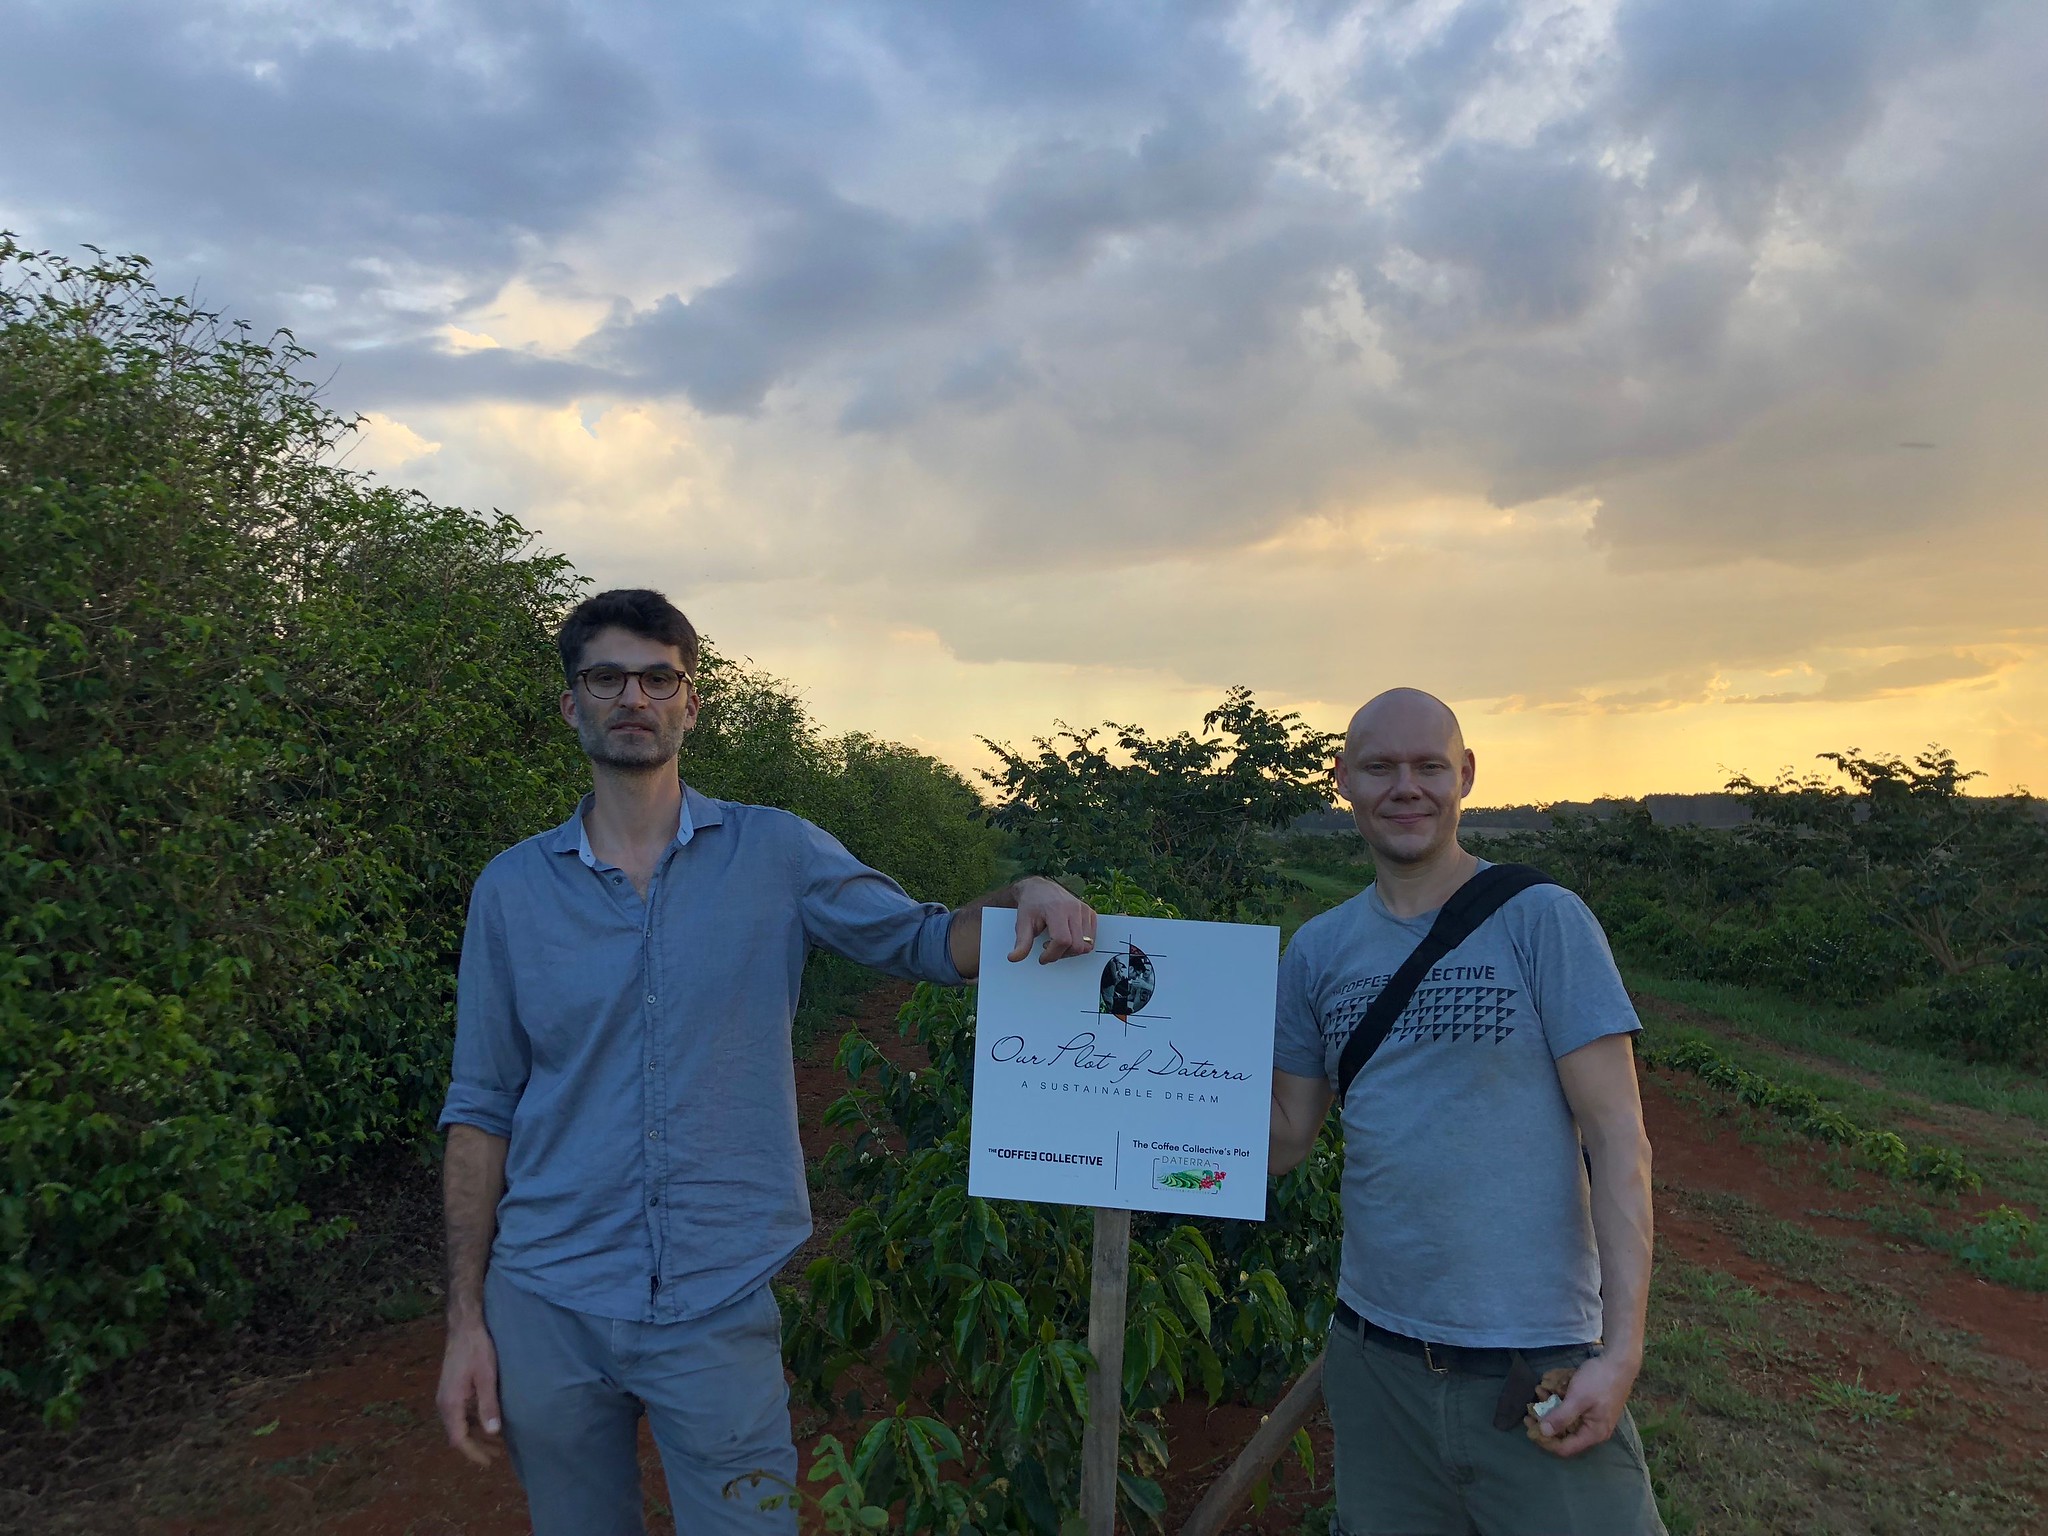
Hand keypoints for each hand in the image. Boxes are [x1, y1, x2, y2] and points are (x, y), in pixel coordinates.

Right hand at [436, 1319, 503, 1466]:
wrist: (464, 1326)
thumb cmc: (477, 1349)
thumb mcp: (487, 1377)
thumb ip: (489, 1405)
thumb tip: (493, 1433)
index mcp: (450, 1404)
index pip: (458, 1439)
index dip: (473, 1453)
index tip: (488, 1462)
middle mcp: (444, 1403)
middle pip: (457, 1434)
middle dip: (476, 1447)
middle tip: (496, 1456)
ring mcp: (446, 1396)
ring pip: (459, 1424)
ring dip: (476, 1435)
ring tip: (496, 1443)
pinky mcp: (451, 1389)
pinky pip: (460, 1413)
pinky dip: (473, 1422)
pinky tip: (487, 1423)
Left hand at [1008, 876, 1098, 963]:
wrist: (1039, 888)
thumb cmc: (1031, 904)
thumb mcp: (1022, 923)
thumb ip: (1021, 942)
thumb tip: (1014, 958)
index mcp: (1057, 909)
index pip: (1062, 941)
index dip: (1052, 954)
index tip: (1042, 957)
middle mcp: (1074, 908)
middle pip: (1076, 945)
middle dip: (1061, 954)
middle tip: (1048, 950)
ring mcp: (1084, 910)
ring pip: (1086, 944)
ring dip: (1071, 951)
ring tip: (1057, 944)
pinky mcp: (1090, 913)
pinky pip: (1091, 938)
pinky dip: (1080, 944)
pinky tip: (1067, 939)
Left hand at [1533, 1348, 1636, 1456]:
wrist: (1619, 1361)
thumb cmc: (1599, 1381)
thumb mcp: (1577, 1398)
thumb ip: (1561, 1417)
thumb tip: (1543, 1432)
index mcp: (1594, 1434)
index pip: (1564, 1449)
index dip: (1544, 1440)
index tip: (1529, 1425)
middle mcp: (1594, 1431)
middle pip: (1564, 1435)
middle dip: (1546, 1422)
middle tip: (1530, 1410)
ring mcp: (1594, 1418)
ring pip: (1566, 1420)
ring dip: (1551, 1409)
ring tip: (1539, 1392)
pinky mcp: (1592, 1407)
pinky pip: (1572, 1410)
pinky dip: (1560, 1402)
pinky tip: (1550, 1389)